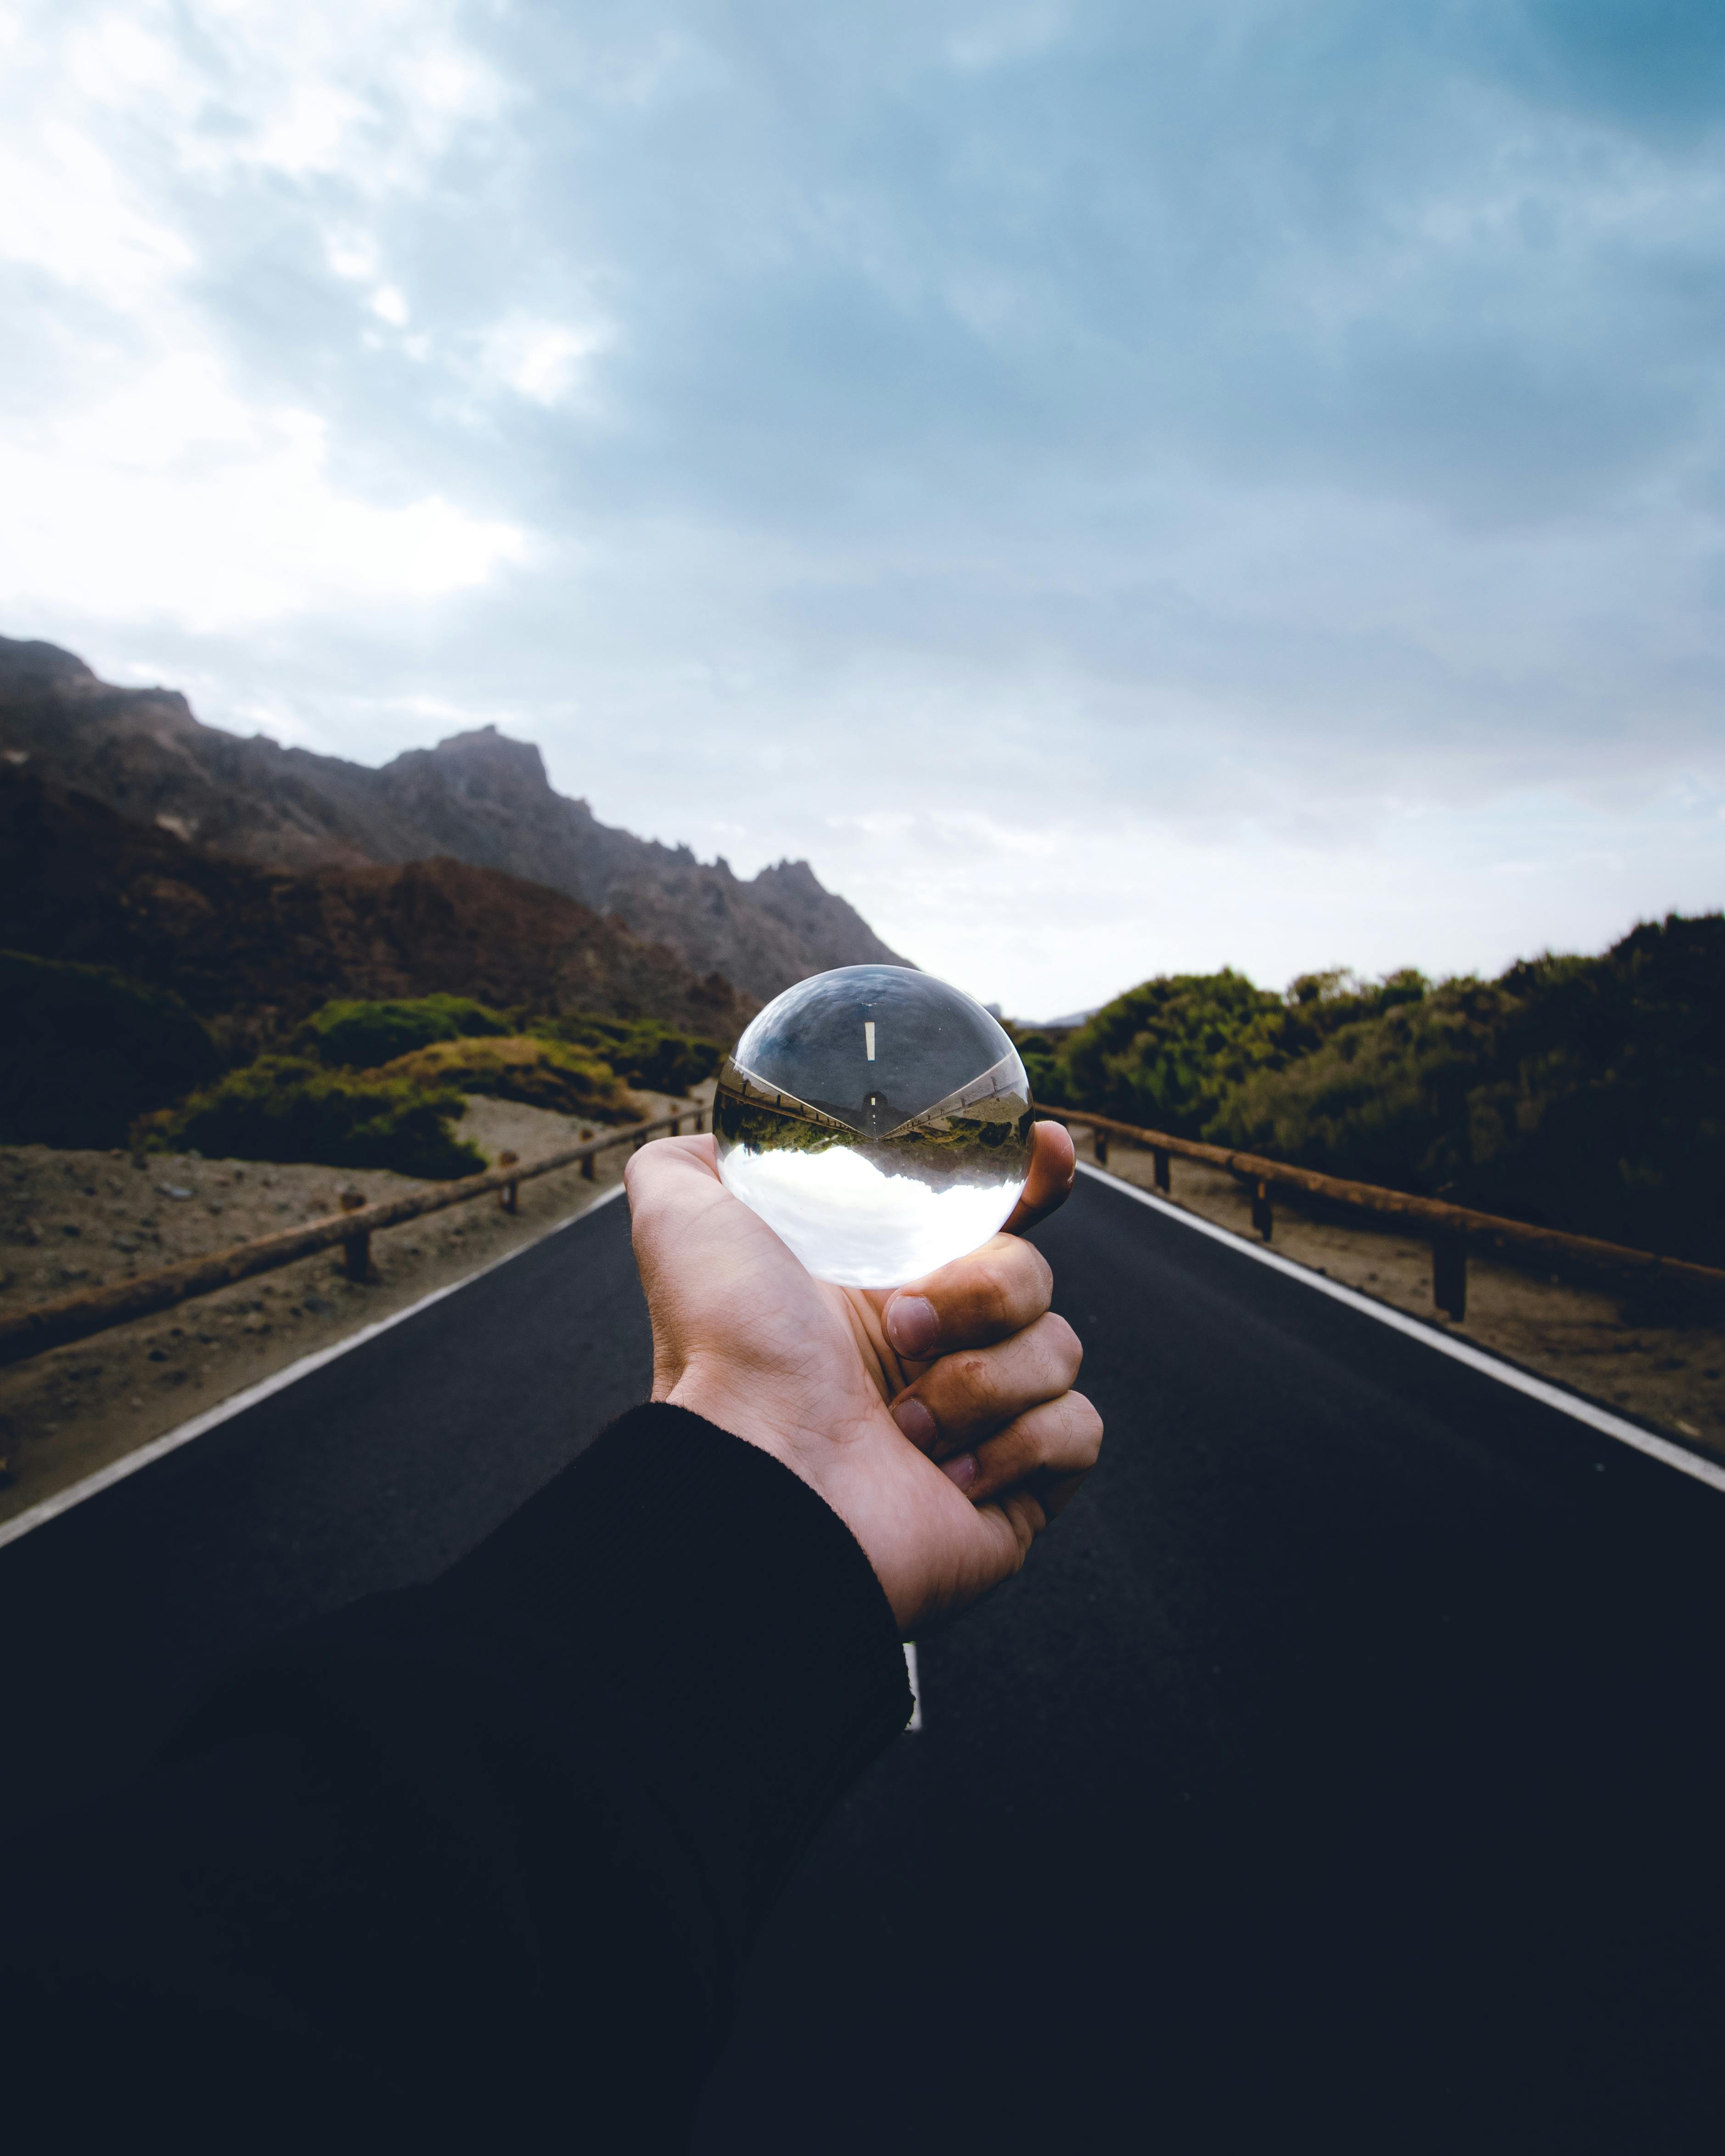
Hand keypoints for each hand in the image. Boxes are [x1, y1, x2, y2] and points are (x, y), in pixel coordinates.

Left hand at [625, 1122, 1102, 1632]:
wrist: (759, 1478)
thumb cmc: (725, 1355)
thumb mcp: (686, 1223)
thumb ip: (689, 1165)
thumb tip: (723, 1140)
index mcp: (882, 1286)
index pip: (990, 1215)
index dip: (1033, 1177)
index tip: (1044, 1148)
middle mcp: (936, 1350)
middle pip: (1032, 1274)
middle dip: (981, 1290)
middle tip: (904, 1329)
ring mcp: (981, 1423)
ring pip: (1059, 1349)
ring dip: (982, 1379)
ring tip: (904, 1423)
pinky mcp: (1016, 1492)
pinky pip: (1078, 1430)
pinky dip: (1018, 1445)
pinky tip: (947, 1472)